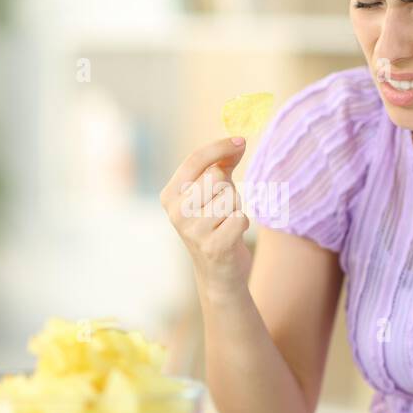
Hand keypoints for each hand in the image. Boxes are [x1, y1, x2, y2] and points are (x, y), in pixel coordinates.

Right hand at [161, 137, 251, 297]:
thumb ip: (223, 164)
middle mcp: (176, 212)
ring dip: (236, 206)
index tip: (241, 140)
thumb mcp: (213, 191)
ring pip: (230, 197)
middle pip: (215, 177)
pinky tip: (232, 234)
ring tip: (226, 221)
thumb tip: (239, 142)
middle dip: (228, 187)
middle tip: (223, 205)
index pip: (194, 160)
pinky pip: (239, 217)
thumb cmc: (216, 222)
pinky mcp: (213, 246)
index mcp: (170, 195)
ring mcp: (193, 231)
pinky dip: (242, 223)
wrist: (218, 271)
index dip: (219, 147)